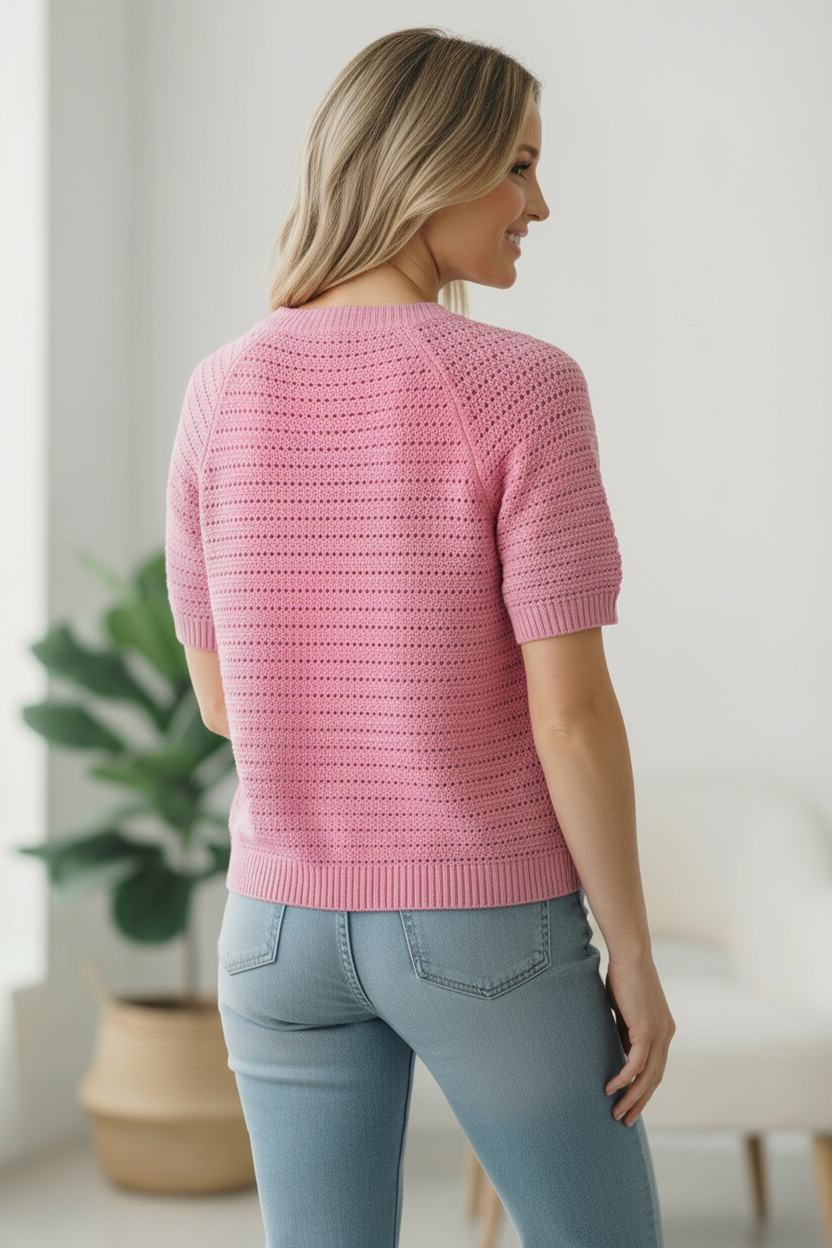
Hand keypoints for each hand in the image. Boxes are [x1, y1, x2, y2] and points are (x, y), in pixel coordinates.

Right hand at [604, 955, 675, 1126]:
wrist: (630, 955)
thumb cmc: (623, 976)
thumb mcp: (625, 1011)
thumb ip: (624, 1030)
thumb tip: (616, 1048)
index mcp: (663, 1030)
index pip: (656, 1068)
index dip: (643, 1088)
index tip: (630, 1103)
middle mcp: (666, 1035)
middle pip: (655, 1079)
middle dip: (640, 1102)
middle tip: (624, 1119)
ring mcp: (658, 1033)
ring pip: (647, 1076)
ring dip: (632, 1097)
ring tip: (617, 1113)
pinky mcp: (646, 1030)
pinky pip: (635, 1064)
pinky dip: (624, 1079)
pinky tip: (610, 1088)